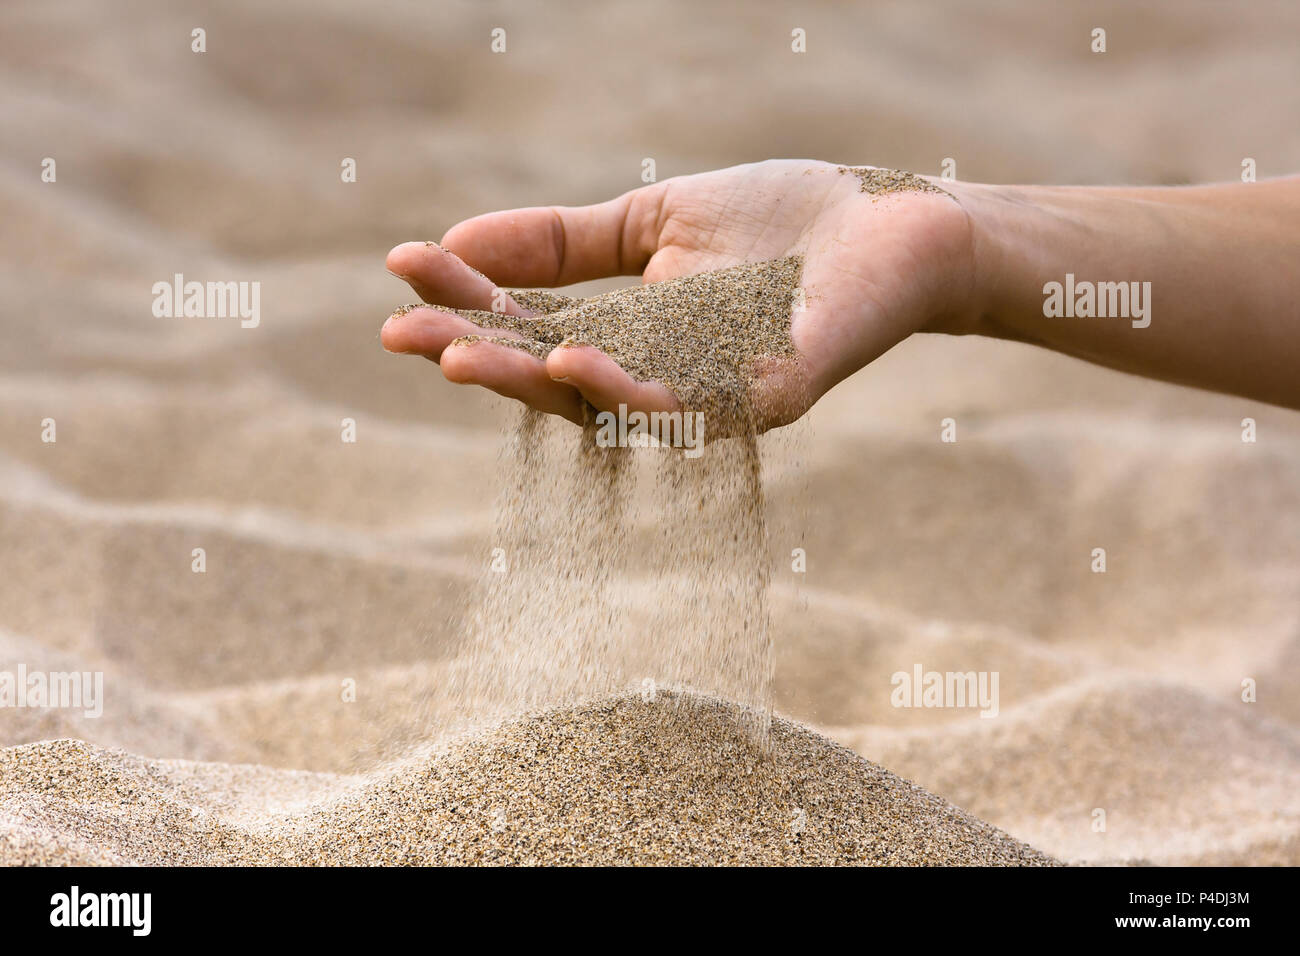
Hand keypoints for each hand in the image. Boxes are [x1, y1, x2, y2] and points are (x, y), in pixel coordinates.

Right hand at [381, 159, 977, 429]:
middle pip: (549, 375)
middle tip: (401, 334)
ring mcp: (707, 395)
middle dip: (473, 353)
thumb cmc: (779, 223)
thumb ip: (563, 241)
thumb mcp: (651, 220)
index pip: (527, 324)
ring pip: (604, 401)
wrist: (893, 223)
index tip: (401, 266)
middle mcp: (656, 376)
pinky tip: (568, 357)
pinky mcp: (764, 398)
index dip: (465, 301)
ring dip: (527, 379)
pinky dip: (624, 387)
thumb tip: (454, 242)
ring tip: (456, 356)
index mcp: (626, 334)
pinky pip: (685, 406)